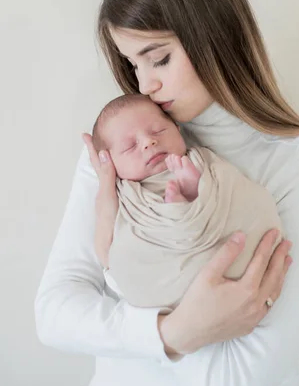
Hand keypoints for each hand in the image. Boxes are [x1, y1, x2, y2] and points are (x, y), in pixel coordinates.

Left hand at [82, 133, 118, 267]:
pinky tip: (126, 178)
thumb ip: (107, 177)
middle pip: (104, 168)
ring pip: (113, 177)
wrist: (113, 251)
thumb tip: (103, 152)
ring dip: (111, 164)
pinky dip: (122, 178)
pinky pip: (123, 187)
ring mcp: (115, 201)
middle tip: (96, 138)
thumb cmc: (109, 225)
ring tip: (109, 152)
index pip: (99, 164)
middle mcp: (108, 193)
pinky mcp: (125, 209)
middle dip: (101, 154)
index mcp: (104, 188)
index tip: (85, 135)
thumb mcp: (108, 198)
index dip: (93, 150)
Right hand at [158, 229, 291, 355]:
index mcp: (246, 290)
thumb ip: (226, 254)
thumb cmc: (197, 302)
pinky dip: (275, 291)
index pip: (261, 261)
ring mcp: (255, 317)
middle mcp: (255, 304)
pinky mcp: (251, 325)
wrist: (189, 333)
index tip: (274, 231)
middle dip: (281, 257)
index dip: (268, 245)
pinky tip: (274, 285)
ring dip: (282, 274)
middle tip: (287, 243)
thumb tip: (242, 236)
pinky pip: (269, 305)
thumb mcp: (208, 274)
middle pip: (273, 276)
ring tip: (288, 260)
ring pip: (274, 292)